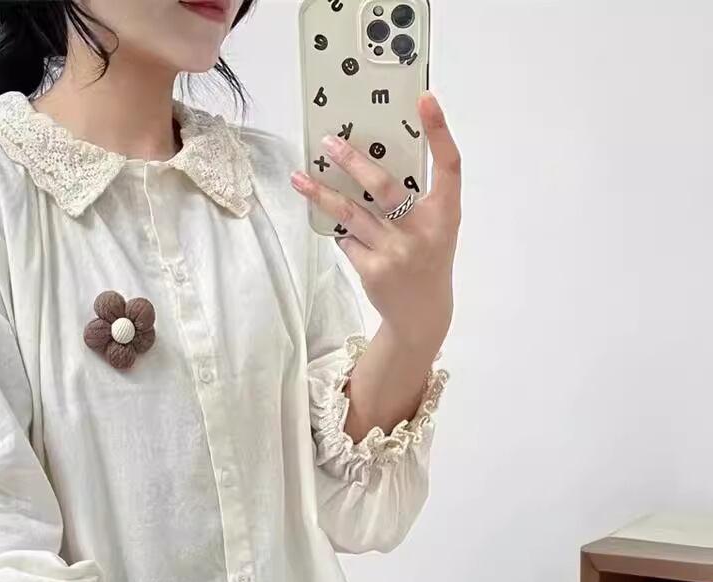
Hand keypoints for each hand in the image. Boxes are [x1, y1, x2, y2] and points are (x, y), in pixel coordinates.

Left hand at [291, 93, 461, 353]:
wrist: (421, 313)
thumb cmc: (427, 259)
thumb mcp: (435, 227)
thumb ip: (416, 198)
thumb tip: (370, 162)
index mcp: (446, 213)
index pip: (449, 164)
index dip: (439, 131)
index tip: (426, 99)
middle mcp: (423, 230)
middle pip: (383, 187)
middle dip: (353, 162)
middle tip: (329, 141)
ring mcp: (396, 252)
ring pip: (351, 214)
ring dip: (323, 194)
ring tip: (300, 177)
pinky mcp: (373, 269)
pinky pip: (347, 240)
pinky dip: (343, 232)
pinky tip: (342, 230)